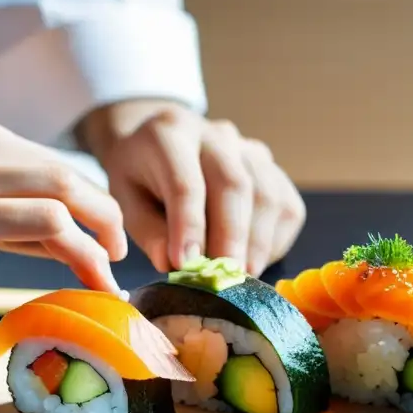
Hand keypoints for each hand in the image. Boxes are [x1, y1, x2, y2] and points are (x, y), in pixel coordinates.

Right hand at [0, 123, 127, 315]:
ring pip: (68, 191)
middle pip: (76, 176)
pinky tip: (93, 279)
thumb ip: (9, 216)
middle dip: (110, 220)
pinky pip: (45, 223)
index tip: (109, 246)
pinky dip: (82, 252)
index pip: (62, 169)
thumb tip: (62, 238)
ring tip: (111, 277)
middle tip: (119, 260)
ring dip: (103, 237)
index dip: (95, 208)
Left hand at [77, 100, 305, 275]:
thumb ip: (148, 230)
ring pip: (267, 196)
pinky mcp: (274, 170)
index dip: (188, 226)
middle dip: (230, 238)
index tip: (185, 264)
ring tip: (237, 276)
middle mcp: (217, 135)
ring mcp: (251, 149)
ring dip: (256, 244)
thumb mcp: (127, 200)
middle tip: (223, 278)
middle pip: (234, 185)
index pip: (186, 182)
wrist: (162, 140)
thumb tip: (172, 263)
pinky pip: (286, 208)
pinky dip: (273, 242)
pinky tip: (252, 259)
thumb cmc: (141, 177)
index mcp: (170, 134)